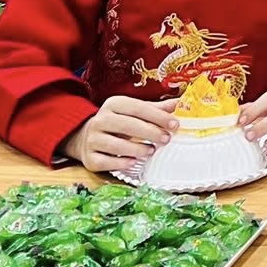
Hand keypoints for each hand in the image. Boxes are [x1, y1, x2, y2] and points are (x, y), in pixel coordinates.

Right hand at [62, 95, 176, 173]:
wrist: (85, 137)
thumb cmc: (118, 122)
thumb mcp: (133, 111)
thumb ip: (156, 109)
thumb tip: (180, 103)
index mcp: (114, 104)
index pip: (138, 108)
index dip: (158, 116)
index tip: (175, 124)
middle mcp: (100, 120)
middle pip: (127, 125)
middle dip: (150, 132)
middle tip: (166, 139)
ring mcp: (92, 140)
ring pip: (116, 145)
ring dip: (137, 149)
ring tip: (151, 151)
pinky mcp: (89, 158)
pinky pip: (105, 162)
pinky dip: (120, 163)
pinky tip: (133, 162)